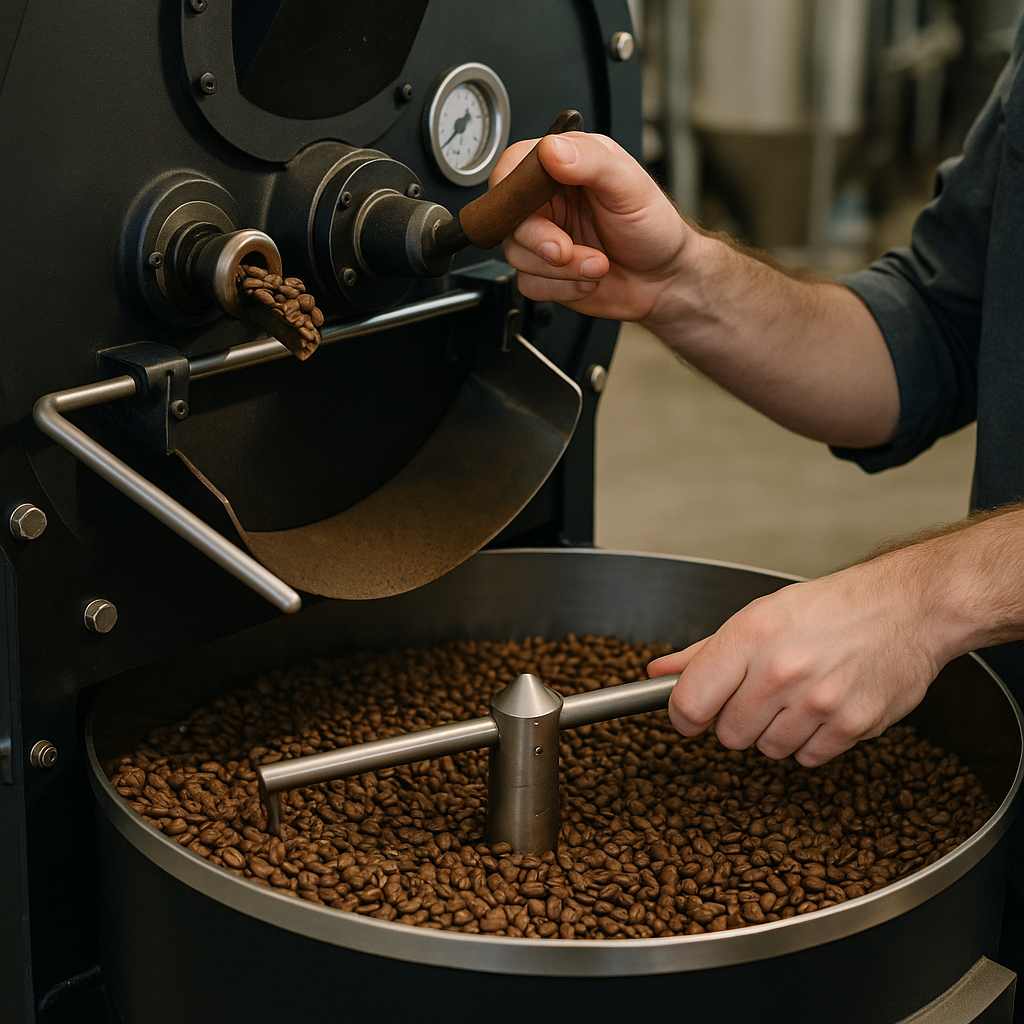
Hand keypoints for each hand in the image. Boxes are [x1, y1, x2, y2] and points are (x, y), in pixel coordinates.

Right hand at [490, 132, 692, 321]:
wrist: (665, 278)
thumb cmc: (653, 227)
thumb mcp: (629, 184)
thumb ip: (591, 160)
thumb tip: (552, 149)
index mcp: (564, 166)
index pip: (513, 166)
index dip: (512, 188)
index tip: (531, 207)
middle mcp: (548, 202)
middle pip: (508, 219)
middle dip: (540, 241)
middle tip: (567, 249)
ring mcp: (544, 239)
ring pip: (517, 256)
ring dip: (559, 269)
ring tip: (597, 265)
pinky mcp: (545, 273)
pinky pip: (529, 284)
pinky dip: (561, 287)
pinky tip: (588, 279)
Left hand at [647, 556, 946, 766]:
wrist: (906, 608)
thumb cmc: (830, 608)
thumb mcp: (758, 615)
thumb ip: (704, 651)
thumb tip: (660, 671)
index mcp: (750, 636)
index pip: (689, 702)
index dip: (685, 715)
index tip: (692, 714)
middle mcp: (781, 670)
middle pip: (728, 734)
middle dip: (737, 720)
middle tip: (760, 693)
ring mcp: (818, 701)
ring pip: (767, 749)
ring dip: (776, 731)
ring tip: (798, 695)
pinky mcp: (852, 726)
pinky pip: (809, 758)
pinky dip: (812, 741)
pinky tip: (824, 709)